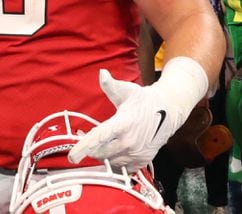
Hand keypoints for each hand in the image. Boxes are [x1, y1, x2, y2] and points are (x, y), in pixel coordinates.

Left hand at [68, 69, 185, 171]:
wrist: (168, 110)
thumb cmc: (144, 99)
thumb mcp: (126, 90)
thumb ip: (110, 85)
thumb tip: (102, 73)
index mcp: (123, 123)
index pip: (99, 137)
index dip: (84, 147)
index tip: (72, 157)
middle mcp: (130, 141)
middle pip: (100, 152)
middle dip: (91, 148)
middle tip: (89, 139)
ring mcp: (136, 152)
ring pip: (110, 162)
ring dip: (102, 155)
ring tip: (103, 143)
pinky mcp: (142, 160)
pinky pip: (122, 168)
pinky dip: (115, 162)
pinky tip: (115, 150)